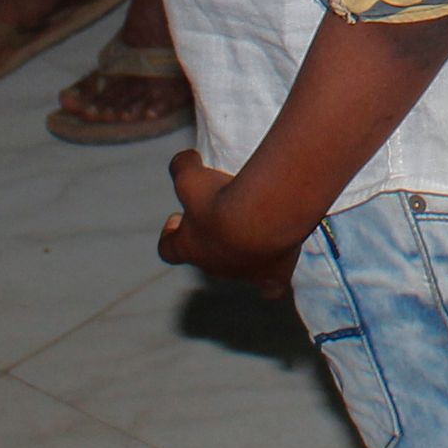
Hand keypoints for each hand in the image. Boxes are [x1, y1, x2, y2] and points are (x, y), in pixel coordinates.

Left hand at [158, 150, 304, 296]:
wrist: (261, 217)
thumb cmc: (219, 199)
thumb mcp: (190, 176)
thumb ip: (181, 166)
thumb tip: (185, 160)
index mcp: (189, 247)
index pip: (168, 249)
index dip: (169, 235)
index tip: (176, 218)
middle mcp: (213, 266)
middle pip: (206, 258)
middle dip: (212, 239)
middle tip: (223, 215)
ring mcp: (243, 275)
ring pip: (239, 270)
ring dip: (243, 252)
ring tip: (257, 229)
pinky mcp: (271, 278)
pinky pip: (272, 288)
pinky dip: (273, 285)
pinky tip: (278, 279)